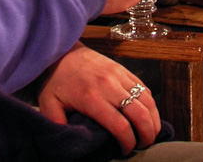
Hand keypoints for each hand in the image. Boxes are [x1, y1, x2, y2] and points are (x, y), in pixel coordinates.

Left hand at [37, 43, 160, 153]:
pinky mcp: (123, 69)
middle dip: (146, 134)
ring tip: (150, 133)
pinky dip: (151, 104)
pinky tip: (149, 115)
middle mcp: (109, 86)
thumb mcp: (48, 105)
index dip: (128, 143)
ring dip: (153, 120)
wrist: (60, 51)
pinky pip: (144, 87)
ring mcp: (118, 75)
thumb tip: (67, 142)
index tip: (125, 151)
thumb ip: (58, 125)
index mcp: (91, 99)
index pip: (120, 126)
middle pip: (140, 114)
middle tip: (143, 145)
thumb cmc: (54, 81)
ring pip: (147, 100)